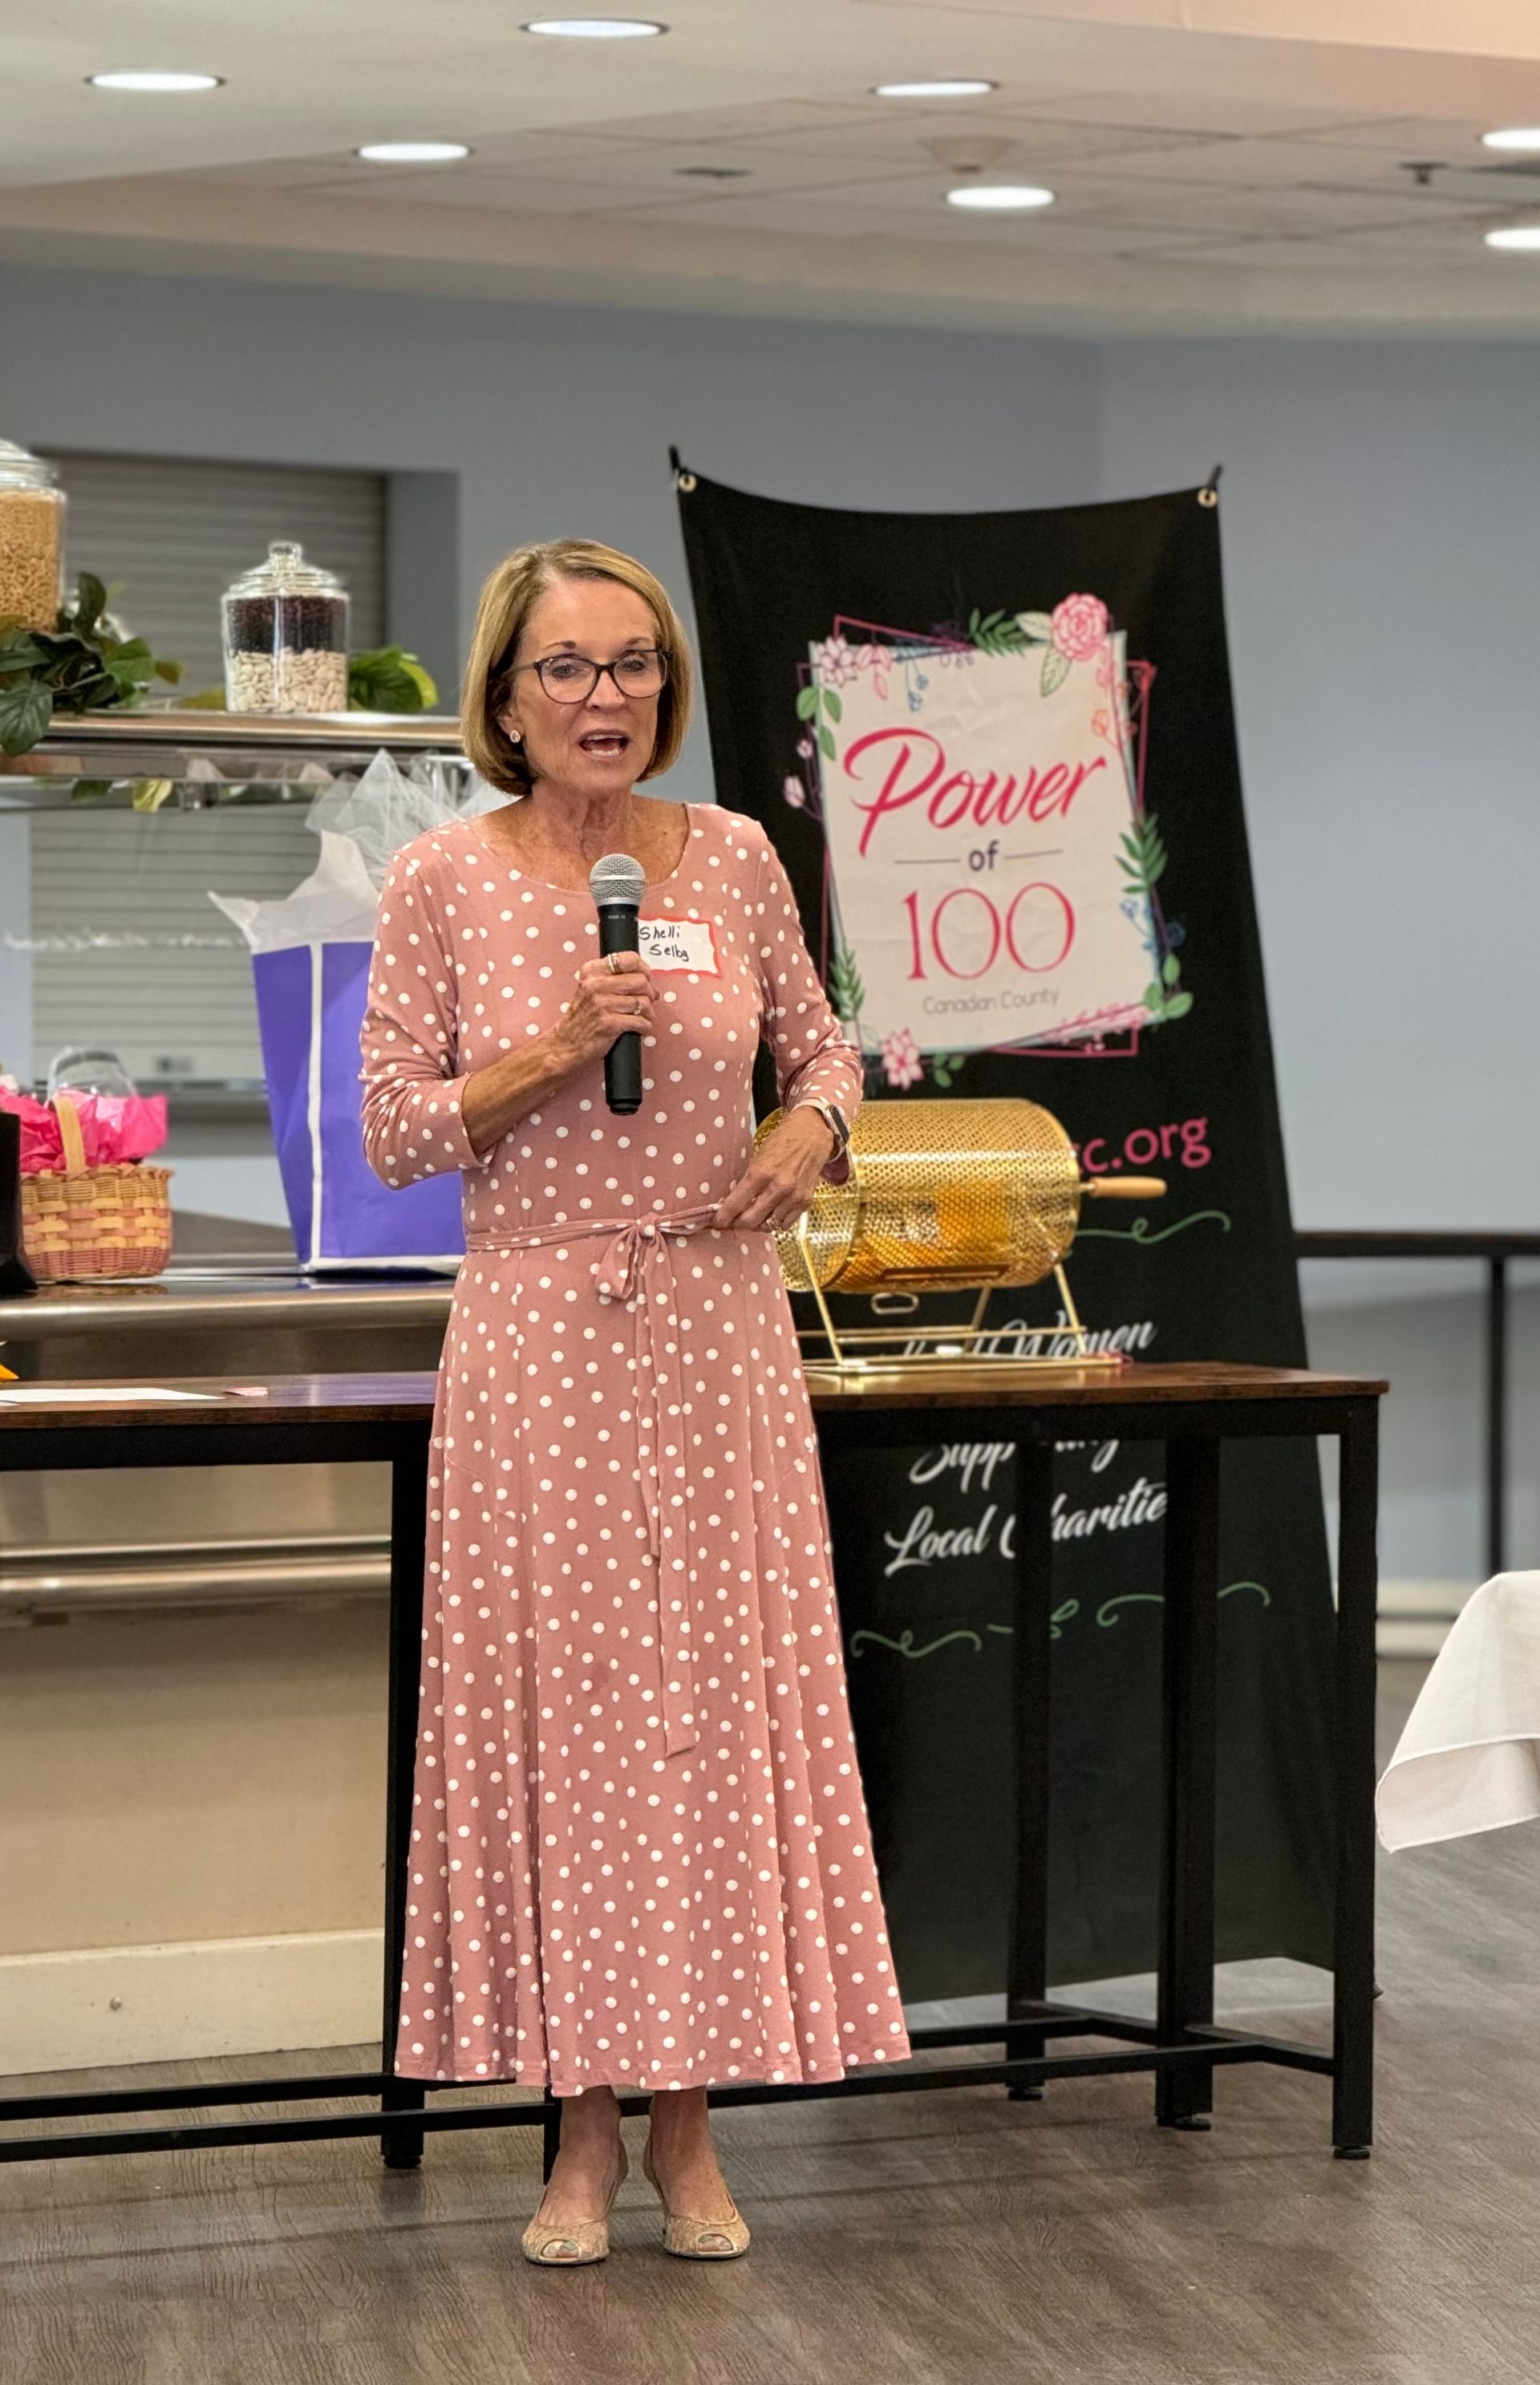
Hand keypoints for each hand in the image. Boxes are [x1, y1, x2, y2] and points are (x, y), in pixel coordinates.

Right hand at [550, 950, 656, 1072]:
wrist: (566, 1045)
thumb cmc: (582, 1019)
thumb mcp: (591, 990)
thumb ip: (615, 980)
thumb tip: (648, 982)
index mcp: (593, 971)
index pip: (630, 960)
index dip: (644, 970)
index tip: (645, 979)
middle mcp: (596, 984)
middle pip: (641, 981)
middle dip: (649, 994)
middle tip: (645, 1003)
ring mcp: (602, 1004)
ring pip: (643, 1002)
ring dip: (648, 1013)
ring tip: (642, 1017)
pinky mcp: (610, 1023)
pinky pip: (641, 1021)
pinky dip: (645, 1026)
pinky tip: (639, 1028)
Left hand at [715, 1106, 835, 1232]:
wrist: (812, 1134)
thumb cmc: (782, 1141)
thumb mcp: (758, 1156)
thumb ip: (747, 1181)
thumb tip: (731, 1203)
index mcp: (761, 1173)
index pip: (736, 1204)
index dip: (723, 1217)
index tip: (717, 1222)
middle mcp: (778, 1188)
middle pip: (750, 1220)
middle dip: (738, 1223)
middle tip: (732, 1221)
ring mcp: (793, 1197)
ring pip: (768, 1225)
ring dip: (758, 1223)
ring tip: (753, 1216)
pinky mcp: (806, 1202)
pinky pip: (785, 1224)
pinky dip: (776, 1222)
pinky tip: (771, 1214)